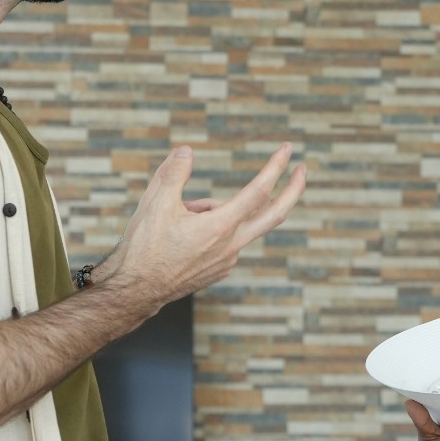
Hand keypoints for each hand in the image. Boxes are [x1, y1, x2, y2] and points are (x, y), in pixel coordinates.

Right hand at [95, 143, 305, 310]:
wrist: (136, 290)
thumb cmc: (145, 247)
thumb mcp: (155, 202)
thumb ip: (175, 172)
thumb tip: (188, 151)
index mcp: (220, 227)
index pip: (258, 191)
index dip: (275, 167)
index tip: (288, 150)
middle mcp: (231, 246)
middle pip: (274, 214)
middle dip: (293, 190)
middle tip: (303, 169)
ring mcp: (228, 261)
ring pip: (237, 224)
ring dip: (218, 210)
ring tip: (178, 216)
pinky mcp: (220, 270)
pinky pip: (225, 240)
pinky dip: (212, 227)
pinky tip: (182, 235)